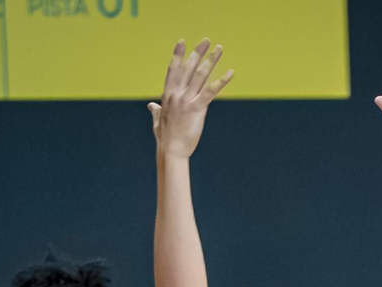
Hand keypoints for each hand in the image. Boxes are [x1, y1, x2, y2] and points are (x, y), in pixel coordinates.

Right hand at [148, 38, 232, 157]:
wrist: (171, 151)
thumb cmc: (165, 138)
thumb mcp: (157, 121)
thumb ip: (155, 110)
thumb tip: (151, 105)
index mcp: (168, 94)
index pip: (173, 70)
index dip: (178, 55)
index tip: (182, 42)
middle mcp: (177, 94)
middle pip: (188, 68)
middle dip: (197, 52)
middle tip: (206, 40)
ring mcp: (186, 101)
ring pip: (200, 75)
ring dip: (211, 60)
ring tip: (219, 49)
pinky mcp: (197, 110)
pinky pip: (210, 92)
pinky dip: (221, 81)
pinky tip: (230, 73)